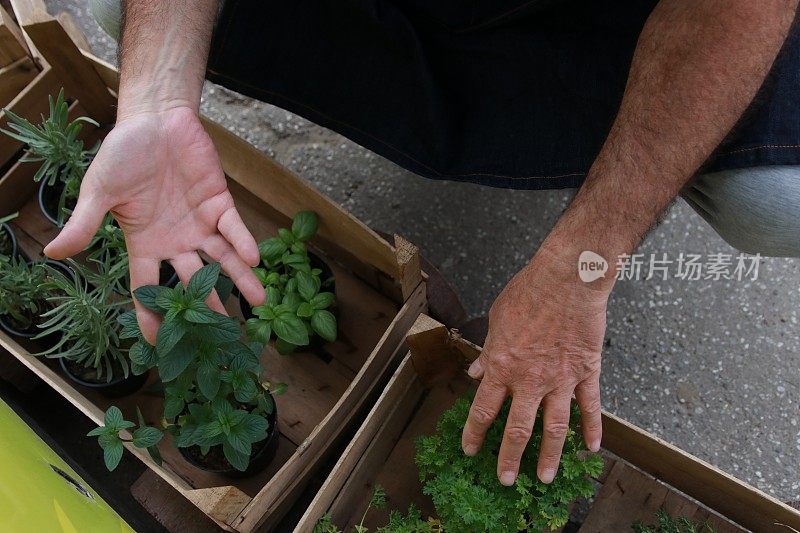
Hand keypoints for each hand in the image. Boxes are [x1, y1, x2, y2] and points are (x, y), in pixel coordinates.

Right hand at [44, 107, 265, 342]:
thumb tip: (53, 251)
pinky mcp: (218, 203)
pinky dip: (243, 241)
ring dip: (240, 278)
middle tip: (224, 333)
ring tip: (258, 302)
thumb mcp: (100, 190)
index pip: (146, 287)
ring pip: (222, 259)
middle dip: (208, 305)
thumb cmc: (123, 155)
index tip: (157, 343)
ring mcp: (199, 224)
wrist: (153, 120)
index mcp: (144, 243)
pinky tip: (254, 259)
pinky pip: (233, 227)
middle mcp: (175, 241)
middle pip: (193, 280)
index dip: (150, 314)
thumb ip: (85, 223)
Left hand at [461, 245, 606, 485]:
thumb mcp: (496, 320)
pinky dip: (592, 429)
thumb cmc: (529, 292)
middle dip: (509, 458)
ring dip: (549, 456)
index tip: (470, 450)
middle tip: (505, 479)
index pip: (483, 409)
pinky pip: (590, 407)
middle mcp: (530, 380)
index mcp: (502, 366)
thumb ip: (488, 351)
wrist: (567, 278)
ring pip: (555, 428)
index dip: (475, 433)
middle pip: (518, 429)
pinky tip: (592, 449)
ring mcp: (560, 379)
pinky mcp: (586, 372)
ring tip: (545, 478)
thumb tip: (475, 370)